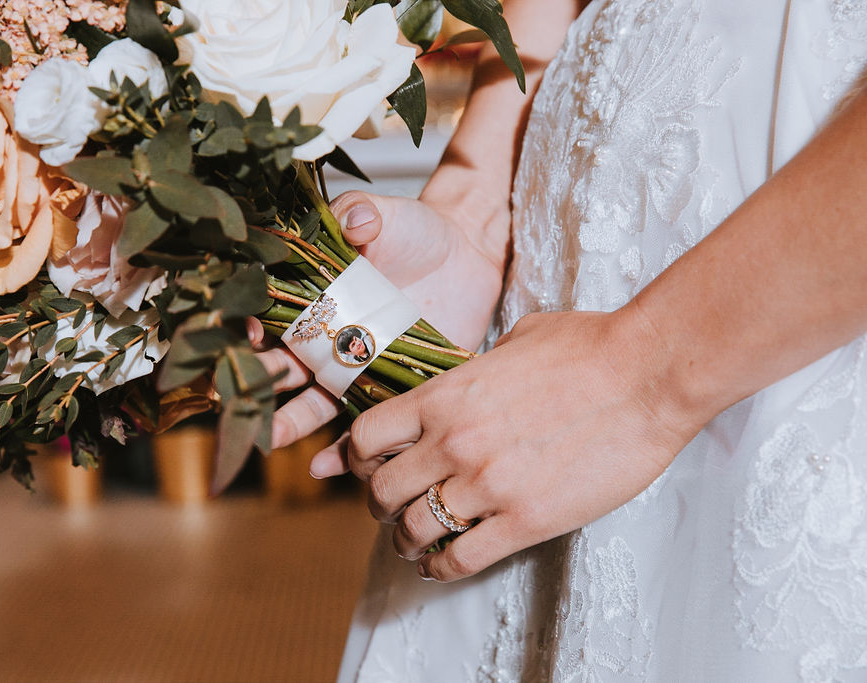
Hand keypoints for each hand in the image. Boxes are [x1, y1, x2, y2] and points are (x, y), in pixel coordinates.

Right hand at [258, 187, 508, 458]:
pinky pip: (363, 425)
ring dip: (290, 422)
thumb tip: (354, 221)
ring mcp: (355, 369)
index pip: (271, 317)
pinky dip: (345, 449)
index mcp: (313, 299)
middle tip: (239, 399)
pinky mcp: (388, 390)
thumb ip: (360, 214)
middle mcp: (326, 339)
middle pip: (283, 367)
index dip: (253, 327)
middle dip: (259, 383)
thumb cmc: (415, 229)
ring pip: (314, 402)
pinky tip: (326, 468)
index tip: (250, 334)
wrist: (466, 254)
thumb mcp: (385, 214)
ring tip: (271, 438)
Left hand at [342, 309, 704, 581]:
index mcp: (444, 395)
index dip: (358, 459)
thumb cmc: (590, 346)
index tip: (367, 467)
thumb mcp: (517, 339)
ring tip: (413, 544)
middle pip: (380, 491)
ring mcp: (486, 484)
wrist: (648, 373)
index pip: (366, 437)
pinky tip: (441, 566)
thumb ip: (479, 365)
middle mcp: (452, 442)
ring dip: (406, 541)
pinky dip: (442, 569)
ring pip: (412, 532)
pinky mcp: (525, 520)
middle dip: (379, 504)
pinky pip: (461, 560)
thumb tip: (471, 376)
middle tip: (391, 509)